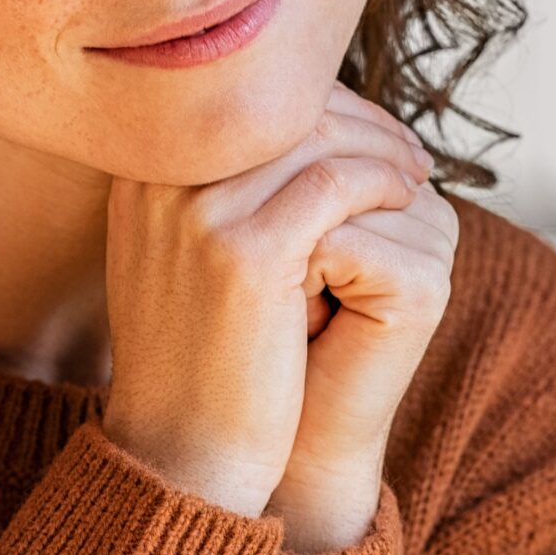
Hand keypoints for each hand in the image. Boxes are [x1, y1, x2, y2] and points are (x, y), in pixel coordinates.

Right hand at [99, 82, 434, 520]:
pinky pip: (335, 183)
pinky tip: (407, 196)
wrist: (183, 455)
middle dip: (353, 118)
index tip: (363, 127)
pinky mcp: (246, 254)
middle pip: (274, 106)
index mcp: (139, 175)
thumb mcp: (181, 259)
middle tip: (405, 147)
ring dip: (378, 146)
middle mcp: (156, 181)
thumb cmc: (198, 363)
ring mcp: (196, 213)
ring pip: (312, 135)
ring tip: (416, 172)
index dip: (309, 102)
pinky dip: (381, 180)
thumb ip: (215, 193)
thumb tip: (297, 133)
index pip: (240, 99)